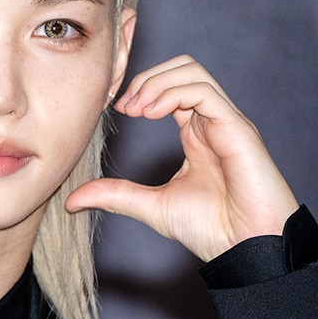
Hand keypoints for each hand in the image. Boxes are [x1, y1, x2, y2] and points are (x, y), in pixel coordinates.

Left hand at [65, 56, 298, 261]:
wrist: (246, 249)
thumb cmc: (211, 229)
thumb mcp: (150, 206)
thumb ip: (115, 195)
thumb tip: (71, 200)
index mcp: (196, 134)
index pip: (170, 88)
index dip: (140, 89)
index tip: (118, 110)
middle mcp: (212, 122)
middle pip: (182, 69)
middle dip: (147, 78)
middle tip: (124, 106)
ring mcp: (227, 122)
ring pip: (193, 72)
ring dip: (157, 82)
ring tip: (136, 108)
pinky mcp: (238, 128)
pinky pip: (204, 91)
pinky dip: (173, 93)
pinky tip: (151, 113)